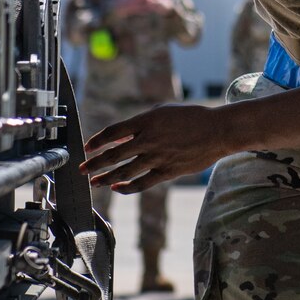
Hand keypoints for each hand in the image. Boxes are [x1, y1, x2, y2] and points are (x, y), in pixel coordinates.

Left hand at [84, 104, 233, 192]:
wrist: (218, 131)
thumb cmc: (191, 118)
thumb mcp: (163, 112)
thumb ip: (141, 124)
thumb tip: (121, 137)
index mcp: (146, 121)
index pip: (113, 132)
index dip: (97, 141)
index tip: (86, 148)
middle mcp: (149, 140)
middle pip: (114, 154)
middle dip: (95, 163)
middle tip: (82, 169)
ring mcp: (158, 157)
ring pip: (125, 171)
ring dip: (106, 177)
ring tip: (94, 182)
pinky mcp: (168, 171)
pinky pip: (143, 182)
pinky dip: (127, 186)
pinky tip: (117, 188)